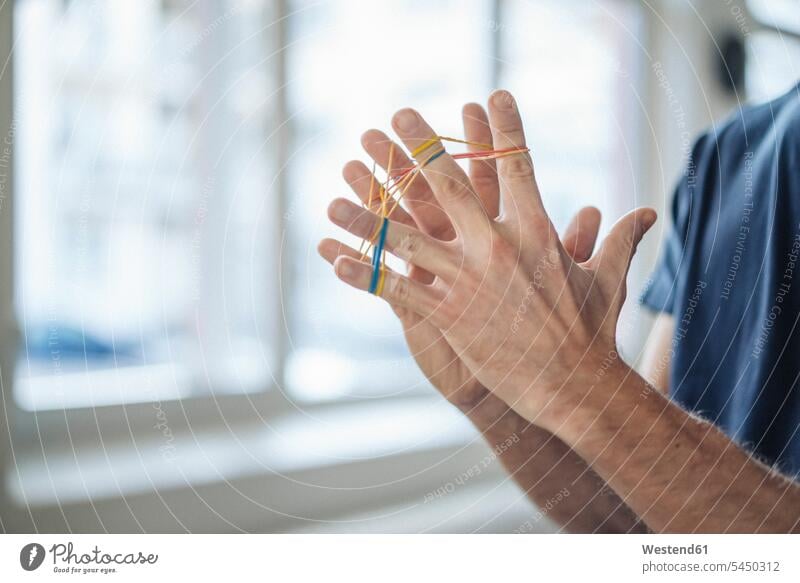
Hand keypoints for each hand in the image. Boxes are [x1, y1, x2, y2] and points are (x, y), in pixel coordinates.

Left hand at [323, 91, 655, 426]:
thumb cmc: (593, 331)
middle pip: (450, 186)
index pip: (516, 166)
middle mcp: (497, 247)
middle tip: (397, 117)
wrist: (577, 386)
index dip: (503, 128)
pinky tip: (335, 263)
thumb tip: (648, 212)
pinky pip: (399, 291)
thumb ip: (620, 238)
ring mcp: (469, 281)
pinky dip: (367, 275)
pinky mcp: (451, 316)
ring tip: (334, 196)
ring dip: (367, 217)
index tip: (490, 98)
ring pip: (407, 239)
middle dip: (420, 148)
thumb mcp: (608, 277)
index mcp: (536, 230)